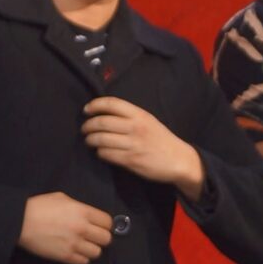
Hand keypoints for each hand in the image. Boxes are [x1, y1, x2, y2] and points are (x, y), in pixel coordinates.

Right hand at [18, 192, 113, 263]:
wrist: (21, 222)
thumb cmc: (38, 207)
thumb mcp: (62, 198)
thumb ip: (78, 207)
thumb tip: (88, 215)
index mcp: (83, 212)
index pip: (108, 222)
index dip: (104, 225)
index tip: (99, 226)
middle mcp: (82, 228)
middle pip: (106, 239)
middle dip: (101, 238)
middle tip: (92, 237)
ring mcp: (74, 244)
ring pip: (97, 253)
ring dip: (92, 250)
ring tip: (83, 246)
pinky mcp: (65, 256)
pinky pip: (83, 262)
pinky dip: (81, 258)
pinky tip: (75, 252)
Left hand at [82, 97, 203, 192]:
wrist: (178, 160)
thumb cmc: (161, 139)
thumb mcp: (149, 121)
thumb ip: (129, 116)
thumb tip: (104, 114)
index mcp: (139, 115)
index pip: (111, 103)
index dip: (94, 105)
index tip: (86, 110)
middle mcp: (135, 127)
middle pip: (101, 122)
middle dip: (87, 126)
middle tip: (84, 129)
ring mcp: (132, 144)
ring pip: (101, 139)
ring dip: (90, 140)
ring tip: (89, 141)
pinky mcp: (130, 160)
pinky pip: (106, 154)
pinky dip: (99, 152)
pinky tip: (100, 152)